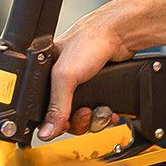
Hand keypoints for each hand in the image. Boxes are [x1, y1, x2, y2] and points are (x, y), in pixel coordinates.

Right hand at [39, 0, 138, 138]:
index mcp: (46, 76)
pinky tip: (110, 111)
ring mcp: (83, 88)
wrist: (121, 35)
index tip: (65, 124)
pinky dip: (106, 116)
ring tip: (100, 110)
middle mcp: (63, 83)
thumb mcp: (64, 75)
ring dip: (94, 120)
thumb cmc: (89, 41)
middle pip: (66, 119)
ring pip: (85, 119)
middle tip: (86, 114)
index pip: (44, 111)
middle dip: (79, 121)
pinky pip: (99, 114)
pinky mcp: (99, 90)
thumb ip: (55, 105)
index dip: (55, 122)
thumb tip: (46, 130)